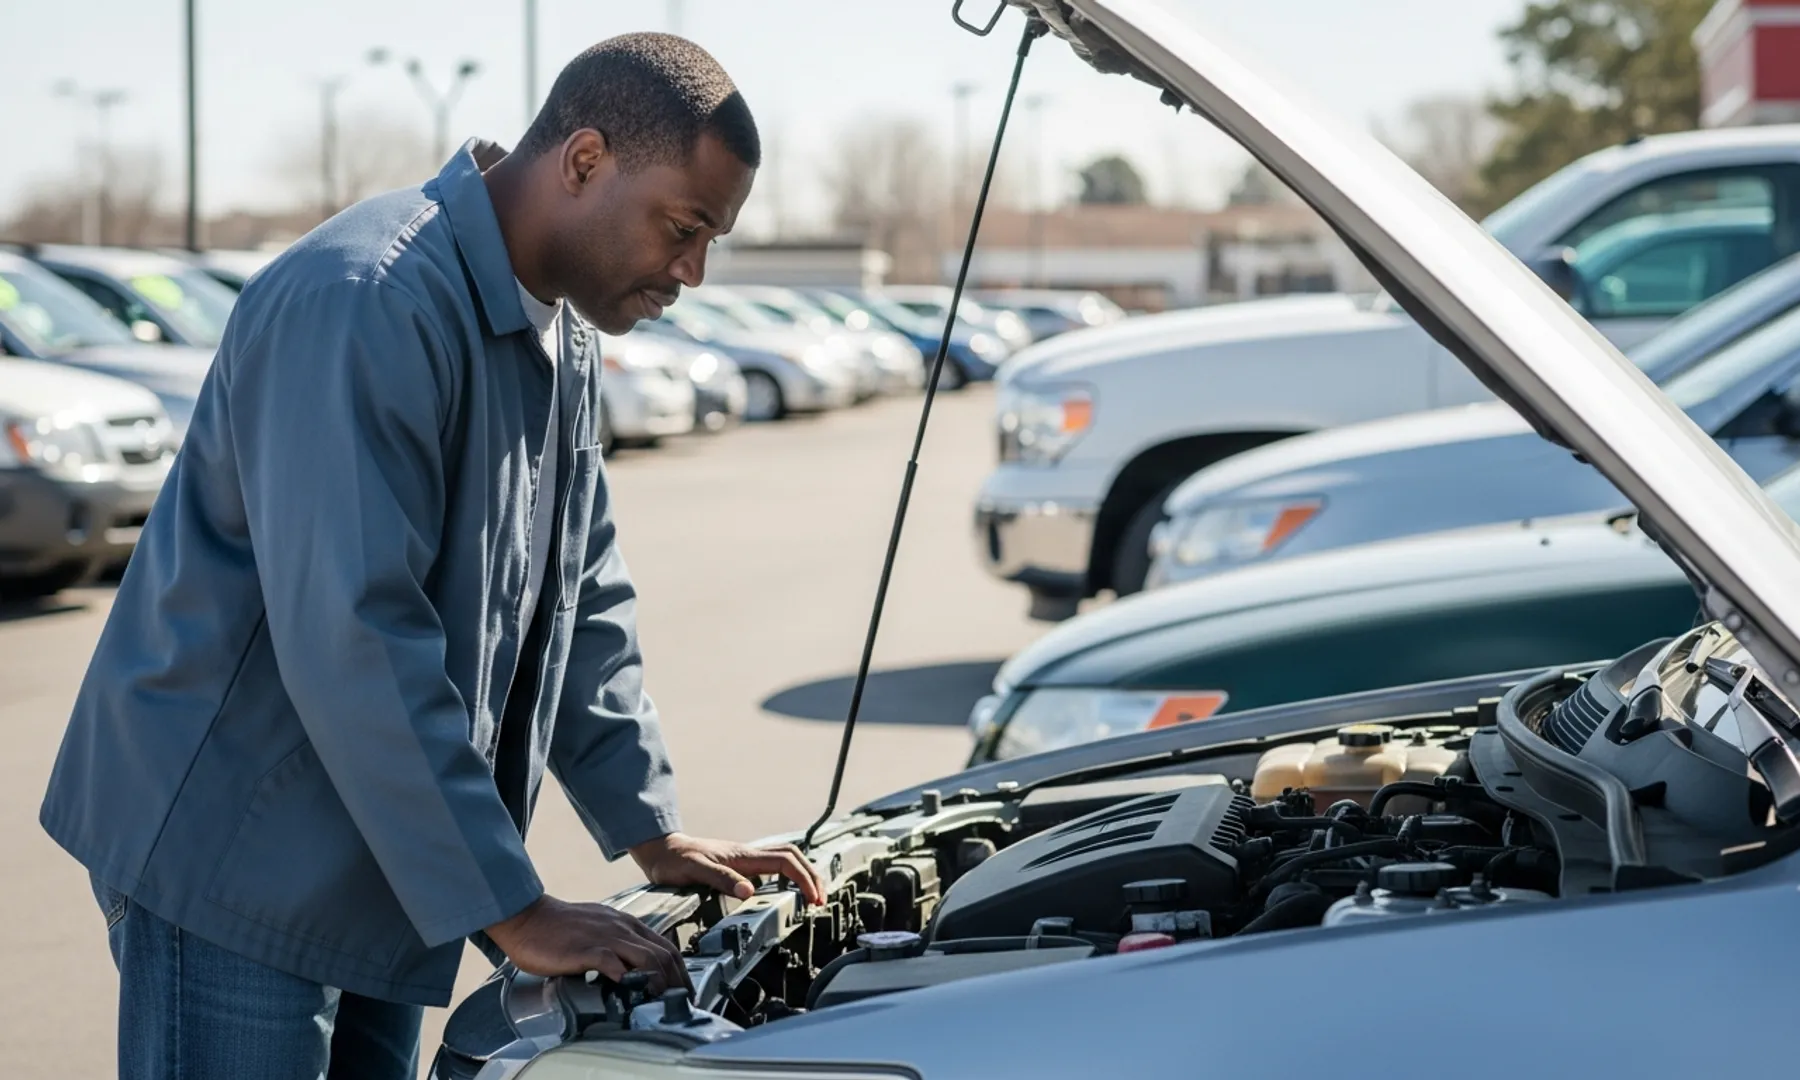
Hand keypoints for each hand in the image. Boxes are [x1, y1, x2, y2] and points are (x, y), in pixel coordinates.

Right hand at [485, 894, 687, 992]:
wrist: (529, 917)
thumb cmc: (559, 927)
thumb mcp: (599, 929)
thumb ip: (617, 945)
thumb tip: (632, 969)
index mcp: (627, 924)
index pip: (666, 947)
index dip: (680, 972)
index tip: (683, 991)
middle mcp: (622, 929)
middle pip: (665, 954)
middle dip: (677, 981)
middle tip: (679, 1003)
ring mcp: (606, 938)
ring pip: (648, 958)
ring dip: (659, 982)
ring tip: (660, 1002)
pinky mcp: (586, 950)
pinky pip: (613, 963)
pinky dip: (626, 979)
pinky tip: (630, 993)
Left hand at [630, 832, 826, 906]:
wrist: (659, 851)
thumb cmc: (673, 861)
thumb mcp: (694, 871)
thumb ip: (721, 879)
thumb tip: (750, 891)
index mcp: (742, 856)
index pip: (785, 861)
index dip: (803, 879)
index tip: (812, 899)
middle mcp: (747, 856)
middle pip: (793, 856)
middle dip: (812, 875)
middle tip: (821, 900)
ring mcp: (744, 860)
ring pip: (785, 860)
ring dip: (802, 875)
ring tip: (811, 897)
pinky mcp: (739, 867)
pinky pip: (772, 867)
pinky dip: (787, 877)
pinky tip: (786, 893)